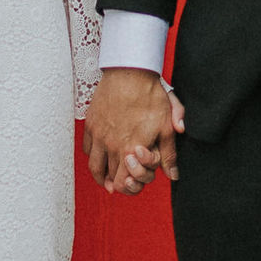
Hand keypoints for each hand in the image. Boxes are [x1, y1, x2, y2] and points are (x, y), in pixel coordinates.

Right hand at [85, 72, 182, 193]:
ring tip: (105, 179)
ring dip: (100, 176)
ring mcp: (99, 135)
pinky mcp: (91, 123)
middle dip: (115, 183)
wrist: (129, 72)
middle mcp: (112, 146)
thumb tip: (173, 175)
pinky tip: (98, 155)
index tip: (131, 185)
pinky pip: (87, 148)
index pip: (124, 182)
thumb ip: (168, 154)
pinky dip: (92, 156)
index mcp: (130, 150)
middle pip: (109, 176)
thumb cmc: (150, 96)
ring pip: (94, 165)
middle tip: (118, 184)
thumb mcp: (165, 126)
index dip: (128, 188)